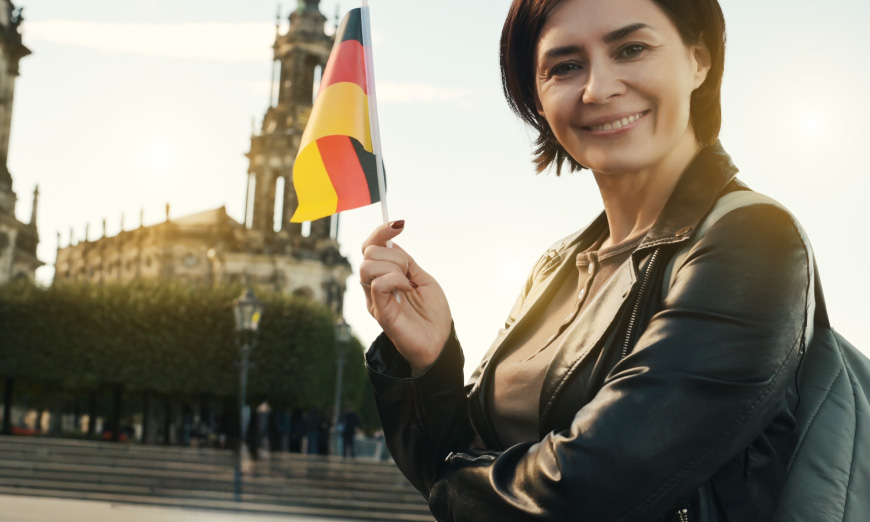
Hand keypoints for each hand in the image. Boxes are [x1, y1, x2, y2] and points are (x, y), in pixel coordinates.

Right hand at [360, 220, 451, 373]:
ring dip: (394, 267)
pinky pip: (377, 284)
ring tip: (408, 283)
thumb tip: (391, 241)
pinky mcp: (379, 311)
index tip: (400, 225)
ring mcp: (375, 298)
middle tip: (410, 271)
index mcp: (385, 276)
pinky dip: (395, 280)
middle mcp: (375, 286)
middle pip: (368, 252)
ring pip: (367, 265)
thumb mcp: (423, 279)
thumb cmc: (433, 314)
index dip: (381, 232)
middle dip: (394, 254)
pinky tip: (408, 290)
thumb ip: (406, 262)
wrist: (440, 342)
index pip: (371, 246)